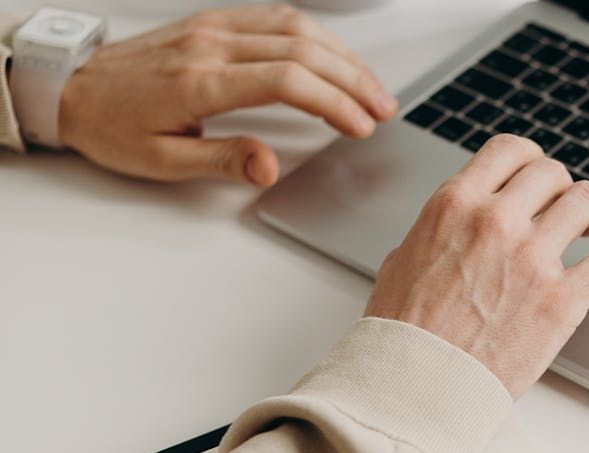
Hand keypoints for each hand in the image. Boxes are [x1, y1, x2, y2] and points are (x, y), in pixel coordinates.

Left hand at [58, 4, 396, 186]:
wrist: (70, 87)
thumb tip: (270, 166)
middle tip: (383, 109)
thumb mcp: (161, 161)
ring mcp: (215, 27)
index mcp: (200, 82)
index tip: (360, 126)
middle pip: (303, 49)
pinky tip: (336, 56)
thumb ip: (222, 160)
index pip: (287, 81)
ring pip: (297, 27)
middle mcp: (212, 45)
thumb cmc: (112, 126)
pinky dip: (317, 36)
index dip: (333, 103)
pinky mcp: (215, 21)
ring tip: (371, 86)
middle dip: (353, 80)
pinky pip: (277, 17)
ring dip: (343, 55)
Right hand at [364, 135, 588, 397]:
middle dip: (560, 189)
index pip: (510, 150)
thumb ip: (442, 229)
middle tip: (562, 211)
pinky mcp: (561, 302)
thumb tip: (461, 222)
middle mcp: (496, 222)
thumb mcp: (405, 258)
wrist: (414, 386)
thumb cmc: (402, 332)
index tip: (537, 178)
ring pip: (587, 201)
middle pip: (552, 173)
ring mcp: (532, 260)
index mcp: (455, 205)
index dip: (530, 160)